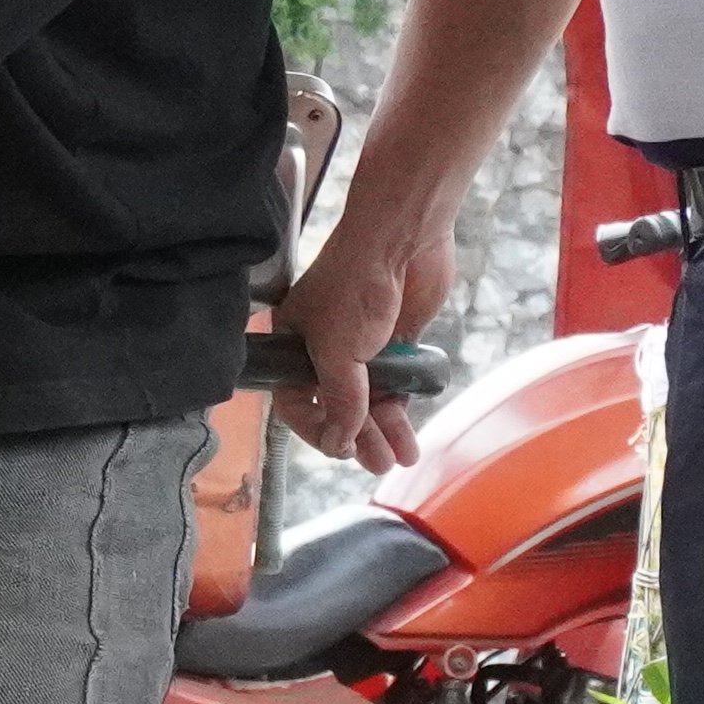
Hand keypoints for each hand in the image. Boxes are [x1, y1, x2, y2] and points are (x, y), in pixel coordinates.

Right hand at [273, 208, 453, 468]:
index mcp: (293, 344)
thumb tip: (340, 442)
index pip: (296, 400)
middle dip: (357, 438)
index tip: (341, 449)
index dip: (317, 429)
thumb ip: (341, 401)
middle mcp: (323, 348)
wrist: (402, 239)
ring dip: (383, 432)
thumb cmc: (354, 285)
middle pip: (336, 406)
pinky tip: (410, 437)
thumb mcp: (338, 351)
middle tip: (377, 464)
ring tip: (399, 459)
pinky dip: (401, 412)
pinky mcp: (394, 342)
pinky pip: (395, 387)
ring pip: (368, 401)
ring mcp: (361, 346)